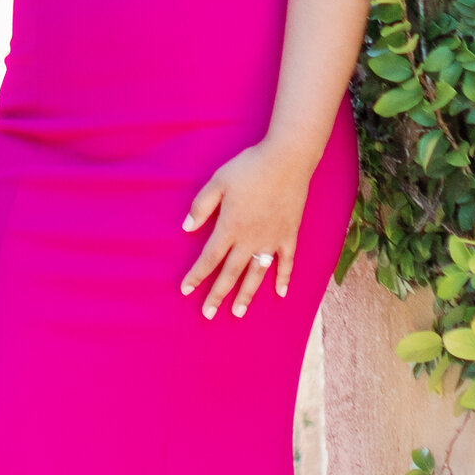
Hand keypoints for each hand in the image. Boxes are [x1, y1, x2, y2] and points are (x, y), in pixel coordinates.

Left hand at [180, 139, 314, 318]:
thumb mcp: (217, 182)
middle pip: (231, 273)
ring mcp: (272, 240)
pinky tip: (280, 293)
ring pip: (256, 274)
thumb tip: (186, 229)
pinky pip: (286, 262)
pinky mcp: (289, 235)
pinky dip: (283, 278)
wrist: (286, 161)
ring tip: (238, 312)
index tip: (185, 290)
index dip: (196, 275)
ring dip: (246, 294)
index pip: (209, 258)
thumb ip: (201, 206)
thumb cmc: (249, 168)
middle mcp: (250, 240)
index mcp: (230, 227)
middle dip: (218, 294)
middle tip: (208, 314)